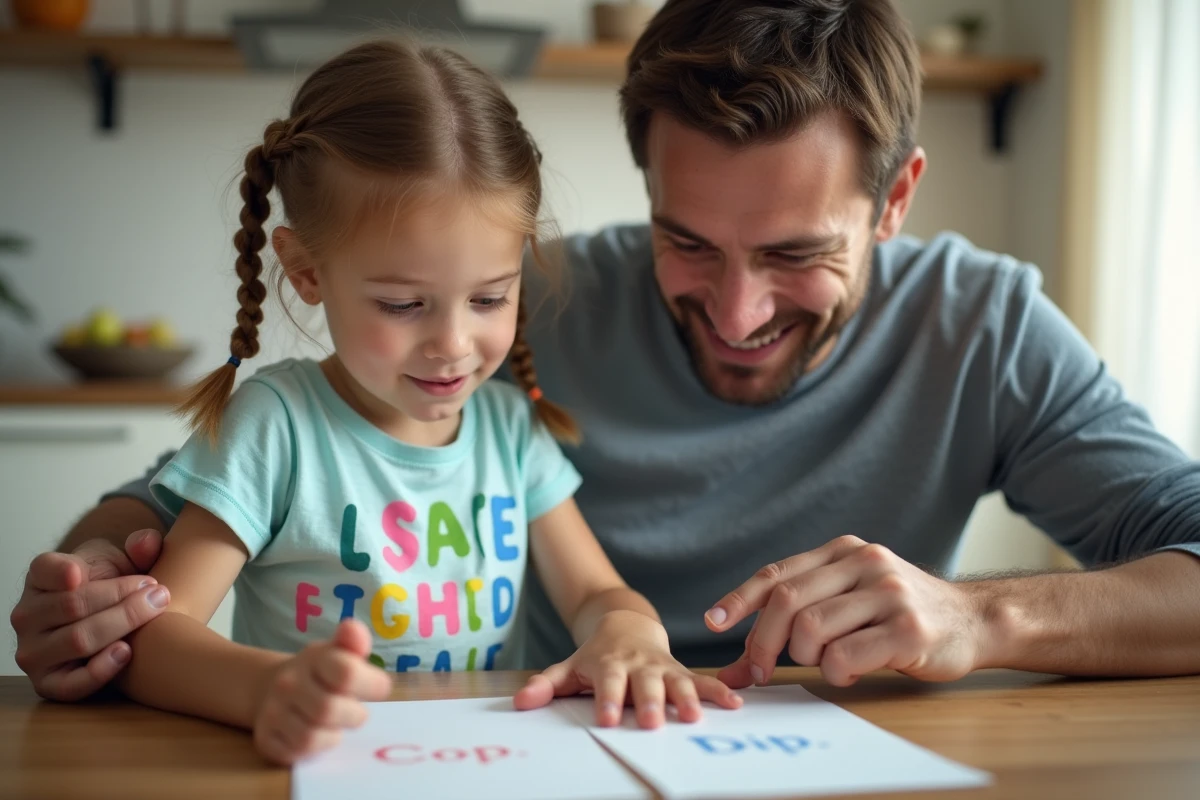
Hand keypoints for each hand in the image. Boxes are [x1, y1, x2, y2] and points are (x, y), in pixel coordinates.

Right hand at [10, 530, 168, 700]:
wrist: (110, 620)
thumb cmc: (112, 585)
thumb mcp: (123, 559)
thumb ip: (140, 547)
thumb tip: (146, 542)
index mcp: (41, 577)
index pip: (46, 569)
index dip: (64, 571)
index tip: (83, 573)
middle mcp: (27, 615)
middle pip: (74, 605)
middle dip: (121, 597)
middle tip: (157, 592)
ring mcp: (33, 652)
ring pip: (78, 640)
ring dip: (122, 625)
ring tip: (154, 612)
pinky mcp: (48, 683)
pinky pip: (71, 684)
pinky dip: (101, 670)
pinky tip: (127, 652)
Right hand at [254, 618, 391, 765]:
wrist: (274, 687)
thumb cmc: (321, 672)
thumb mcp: (340, 651)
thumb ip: (354, 641)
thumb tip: (351, 628)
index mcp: (315, 658)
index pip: (346, 673)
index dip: (372, 685)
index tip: (378, 689)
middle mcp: (289, 682)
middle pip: (328, 709)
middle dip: (353, 717)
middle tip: (356, 712)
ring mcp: (273, 710)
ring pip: (310, 736)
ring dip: (334, 735)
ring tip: (336, 724)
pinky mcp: (266, 737)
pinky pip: (296, 753)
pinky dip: (315, 749)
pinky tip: (318, 735)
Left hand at [513, 610, 742, 727]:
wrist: (626, 624)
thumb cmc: (596, 655)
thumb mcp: (568, 666)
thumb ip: (546, 685)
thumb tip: (520, 703)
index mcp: (609, 663)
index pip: (607, 681)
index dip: (607, 699)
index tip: (608, 719)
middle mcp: (638, 664)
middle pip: (644, 683)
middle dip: (649, 702)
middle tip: (652, 722)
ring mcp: (662, 667)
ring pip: (676, 681)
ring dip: (687, 698)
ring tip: (694, 716)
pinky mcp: (681, 671)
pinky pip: (701, 680)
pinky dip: (718, 691)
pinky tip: (734, 704)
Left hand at [707, 536, 985, 687]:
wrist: (973, 620)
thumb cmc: (898, 615)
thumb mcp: (850, 598)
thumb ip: (799, 617)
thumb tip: (737, 667)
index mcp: (844, 550)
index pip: (778, 573)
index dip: (740, 599)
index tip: (713, 623)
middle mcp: (864, 563)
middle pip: (788, 601)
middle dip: (763, 642)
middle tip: (759, 670)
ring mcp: (888, 593)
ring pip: (812, 630)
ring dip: (807, 658)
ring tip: (827, 662)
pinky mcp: (908, 629)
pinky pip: (845, 656)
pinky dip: (836, 671)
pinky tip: (852, 670)